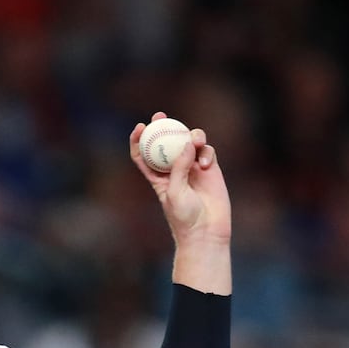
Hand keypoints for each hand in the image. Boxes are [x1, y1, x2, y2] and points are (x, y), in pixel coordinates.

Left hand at [129, 112, 231, 245]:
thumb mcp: (174, 192)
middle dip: (163, 126)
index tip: (139, 127)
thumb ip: (179, 168)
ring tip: (195, 141)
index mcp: (157, 177)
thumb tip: (186, 143)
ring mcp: (192, 167)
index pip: (144, 155)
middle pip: (166, 142)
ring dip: (191, 136)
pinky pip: (207, 151)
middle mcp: (174, 169)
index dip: (139, 140)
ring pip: (189, 142)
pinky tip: (205, 164)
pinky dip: (205, 152)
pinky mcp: (209, 169)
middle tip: (160, 116)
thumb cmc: (184, 217)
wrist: (206, 231)